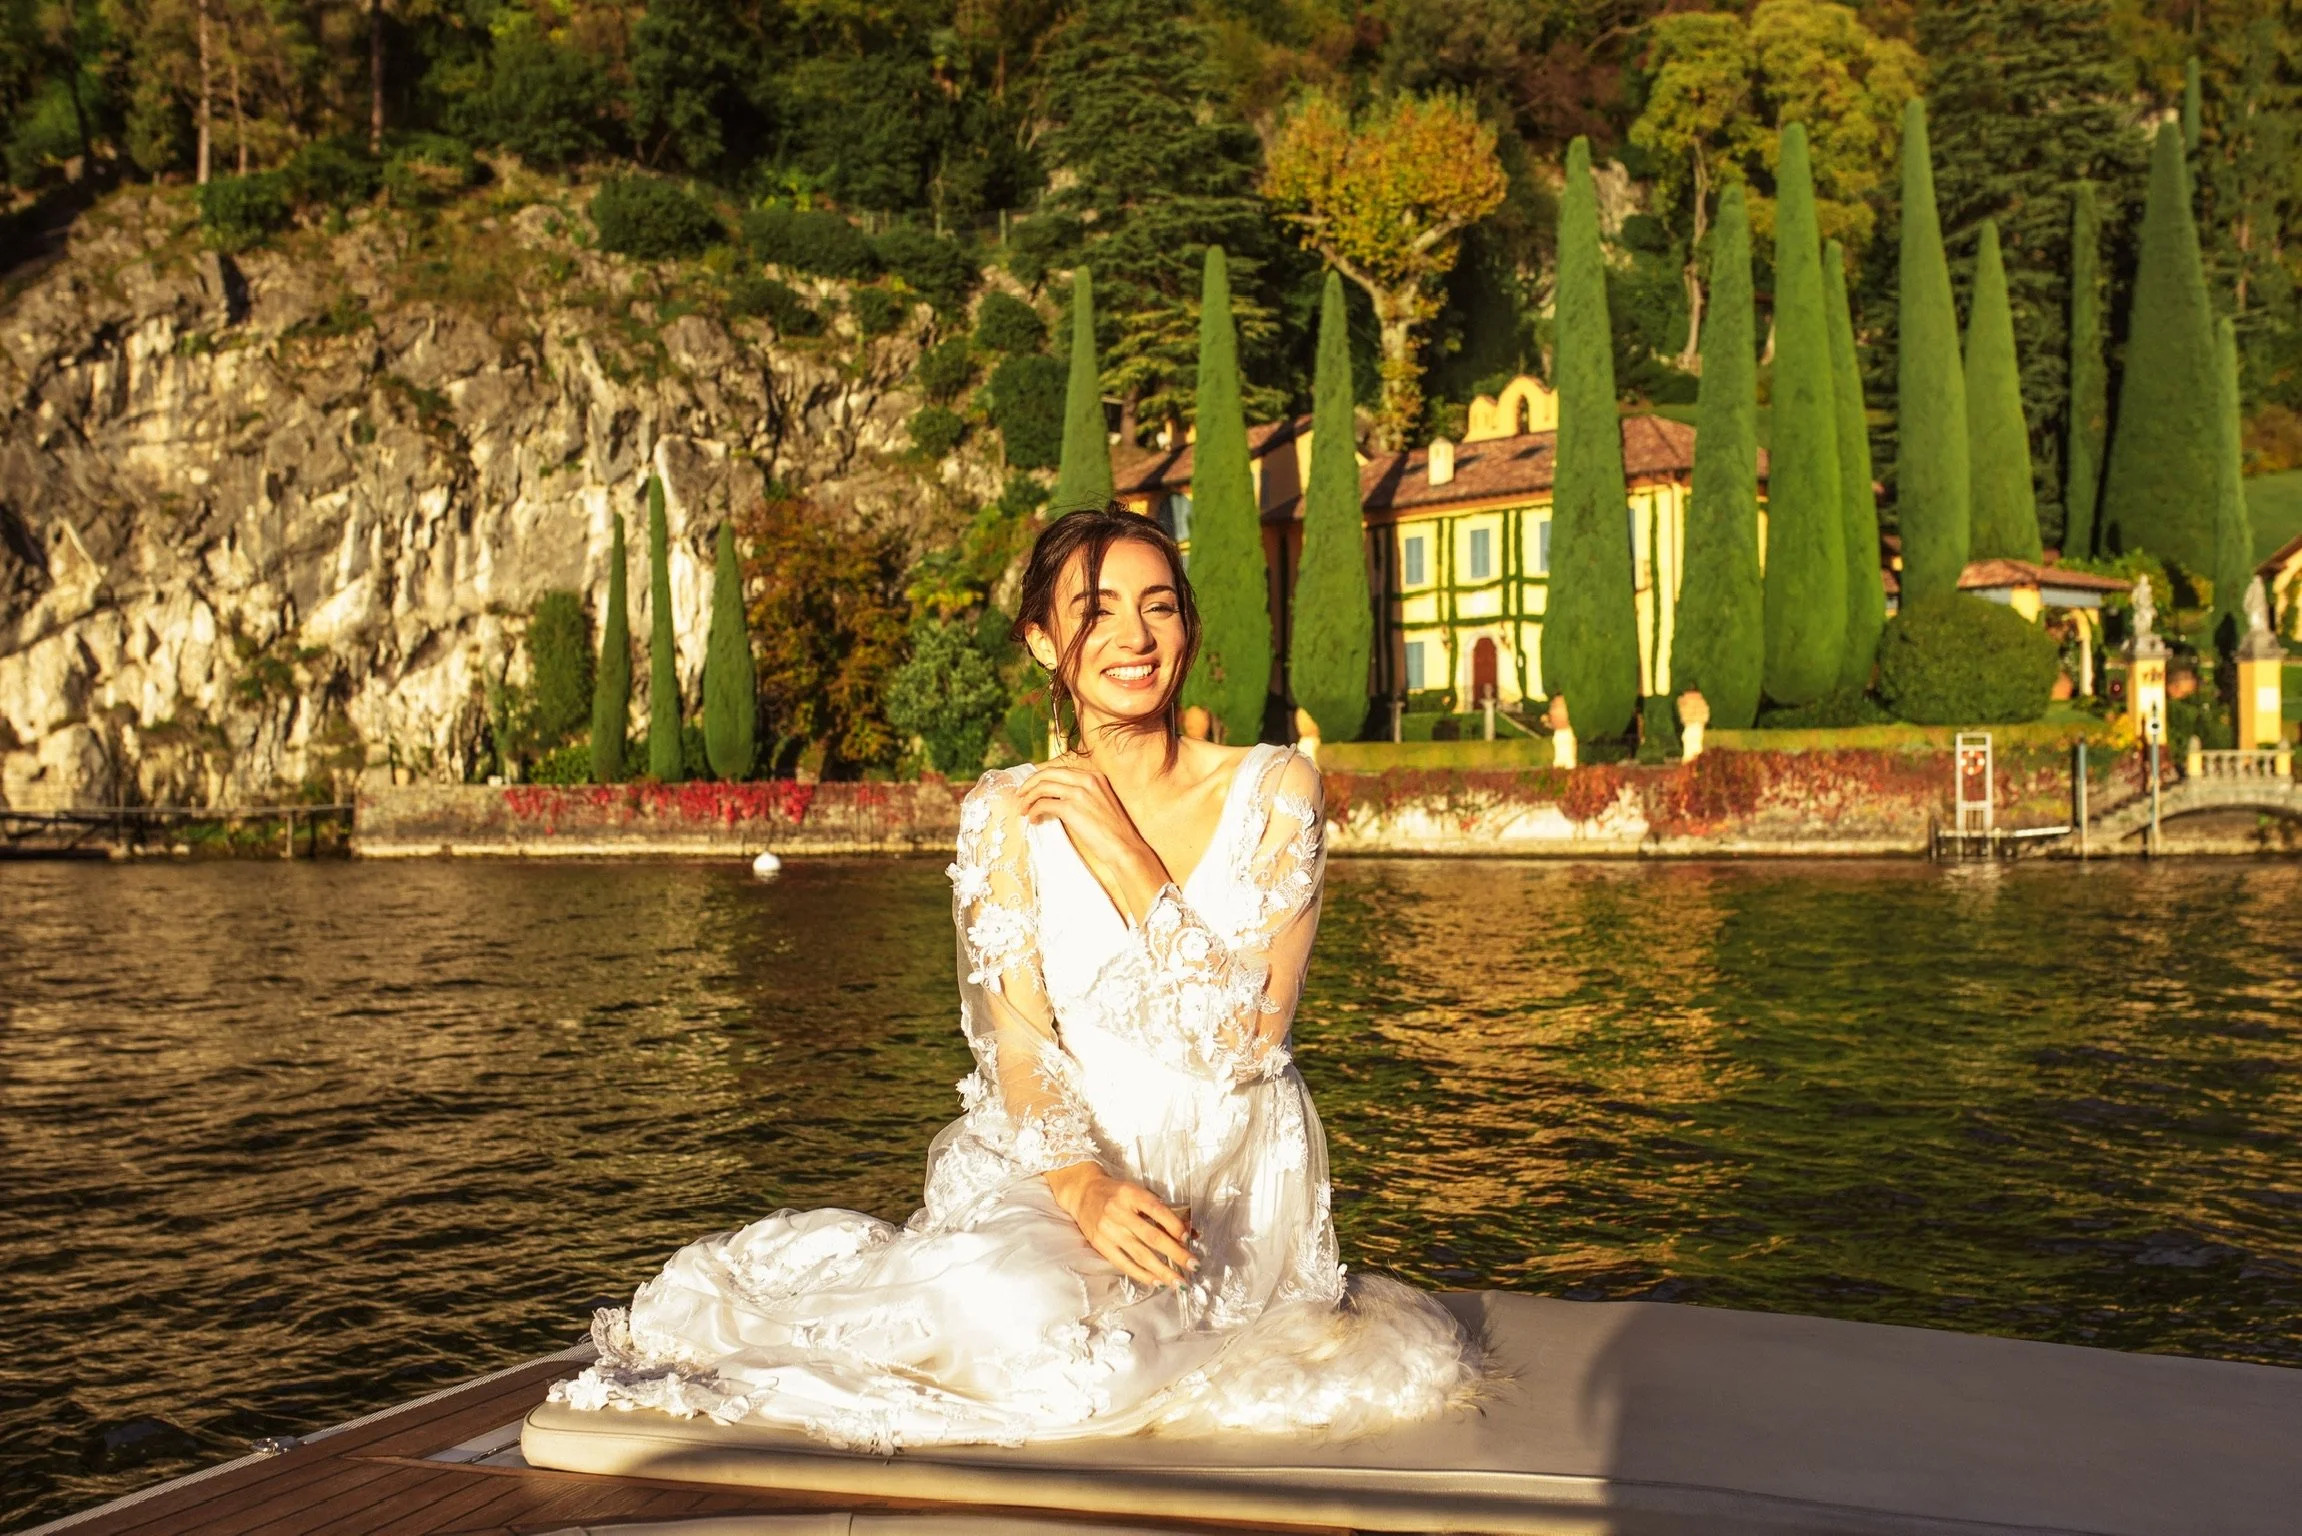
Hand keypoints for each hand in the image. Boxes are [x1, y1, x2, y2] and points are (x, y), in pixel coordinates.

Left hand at [1015, 760, 1168, 919]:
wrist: (1124, 847)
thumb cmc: (1112, 831)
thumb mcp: (1100, 803)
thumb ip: (1082, 794)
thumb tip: (1056, 798)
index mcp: (1094, 776)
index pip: (1060, 769)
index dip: (1042, 777)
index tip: (1032, 787)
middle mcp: (1087, 779)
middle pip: (1047, 773)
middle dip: (1029, 783)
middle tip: (1020, 796)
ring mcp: (1079, 792)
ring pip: (1042, 787)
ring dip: (1028, 798)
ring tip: (1023, 810)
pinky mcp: (1071, 808)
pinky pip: (1043, 804)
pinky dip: (1034, 811)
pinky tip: (1034, 819)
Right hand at [1044, 1163, 1196, 1288]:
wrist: (1083, 1192)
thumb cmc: (1117, 1193)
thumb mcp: (1138, 1193)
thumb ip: (1163, 1211)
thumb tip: (1191, 1233)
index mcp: (1130, 1194)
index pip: (1156, 1210)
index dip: (1174, 1225)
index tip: (1189, 1238)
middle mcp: (1119, 1212)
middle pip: (1151, 1237)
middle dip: (1175, 1253)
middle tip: (1194, 1265)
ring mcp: (1108, 1230)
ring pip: (1140, 1254)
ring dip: (1162, 1270)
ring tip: (1179, 1282)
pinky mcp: (1101, 1245)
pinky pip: (1124, 1264)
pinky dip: (1142, 1274)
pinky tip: (1157, 1282)